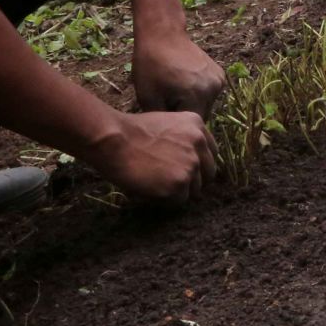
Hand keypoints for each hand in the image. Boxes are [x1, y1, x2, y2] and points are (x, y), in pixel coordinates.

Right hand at [89, 110, 216, 203]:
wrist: (114, 139)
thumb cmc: (129, 132)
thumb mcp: (165, 124)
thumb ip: (182, 139)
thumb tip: (188, 161)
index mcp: (197, 125)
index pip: (211, 153)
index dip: (198, 165)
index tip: (184, 170)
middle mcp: (200, 144)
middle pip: (208, 174)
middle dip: (193, 181)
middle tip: (170, 183)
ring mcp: (192, 164)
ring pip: (194, 190)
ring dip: (178, 191)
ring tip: (155, 183)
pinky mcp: (180, 183)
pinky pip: (178, 201)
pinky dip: (165, 200)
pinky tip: (149, 189)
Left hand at [133, 30, 225, 117]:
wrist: (162, 34)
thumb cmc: (150, 65)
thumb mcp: (148, 97)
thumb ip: (162, 121)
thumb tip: (168, 138)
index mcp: (197, 96)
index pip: (191, 126)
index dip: (176, 126)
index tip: (161, 119)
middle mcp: (214, 89)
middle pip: (201, 116)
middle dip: (185, 115)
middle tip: (166, 105)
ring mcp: (220, 81)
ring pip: (206, 105)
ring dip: (192, 105)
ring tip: (173, 94)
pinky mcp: (220, 74)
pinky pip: (209, 94)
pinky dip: (198, 94)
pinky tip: (183, 85)